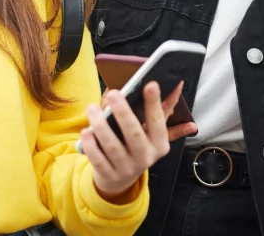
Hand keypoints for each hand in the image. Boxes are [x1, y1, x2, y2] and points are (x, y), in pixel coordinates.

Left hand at [80, 81, 185, 201]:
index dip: (154, 103)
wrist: (121, 179)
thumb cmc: (139, 146)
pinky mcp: (109, 175)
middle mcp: (145, 157)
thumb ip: (163, 109)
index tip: (150, 84)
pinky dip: (91, 146)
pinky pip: (98, 160)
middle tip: (113, 94)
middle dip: (124, 113)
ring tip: (92, 109)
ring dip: (101, 126)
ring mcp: (127, 168)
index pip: (157, 121)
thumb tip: (177, 85)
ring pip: (113, 146)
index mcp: (160, 144)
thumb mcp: (153, 132)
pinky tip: (86, 132)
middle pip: (134, 134)